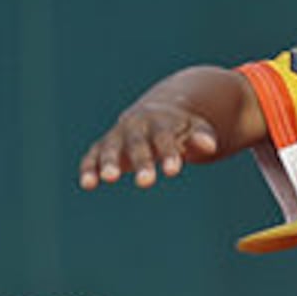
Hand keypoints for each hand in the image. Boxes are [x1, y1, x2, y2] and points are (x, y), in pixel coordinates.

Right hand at [78, 90, 220, 190]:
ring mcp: (117, 135)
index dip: (169, 154)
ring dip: (108, 162)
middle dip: (142, 162)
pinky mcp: (103, 147)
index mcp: (160, 122)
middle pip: (137, 144)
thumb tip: (210, 145)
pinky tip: (86, 184)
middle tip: (146, 182)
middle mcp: (136, 126)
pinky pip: (92, 156)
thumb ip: (201, 136)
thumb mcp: (195, 128)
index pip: (165, 138)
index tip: (174, 171)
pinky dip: (88, 168)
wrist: (157, 111)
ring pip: (110, 147)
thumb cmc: (180, 127)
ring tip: (109, 178)